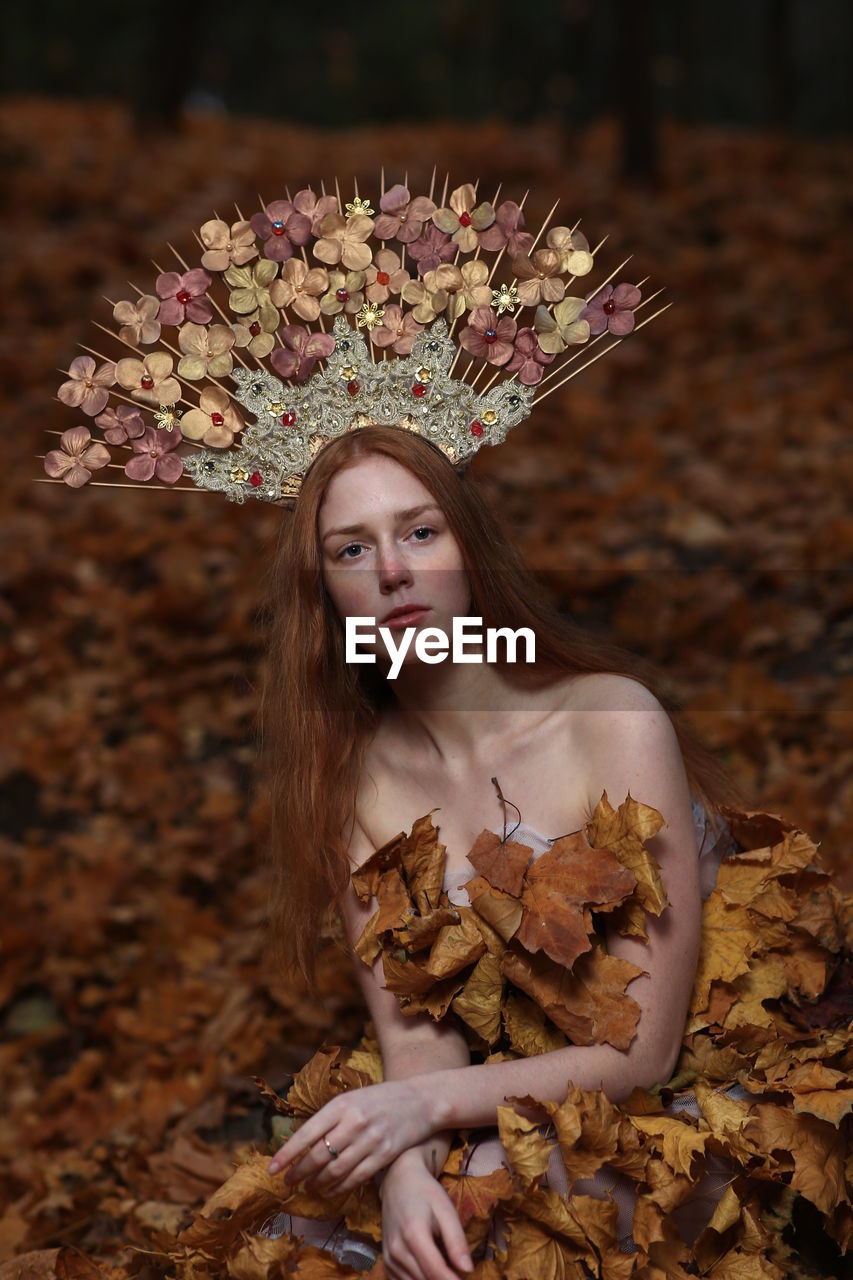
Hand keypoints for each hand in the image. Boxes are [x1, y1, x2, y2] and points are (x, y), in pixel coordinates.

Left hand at [266, 1079, 435, 1196]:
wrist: (420, 1099)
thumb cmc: (381, 1098)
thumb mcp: (353, 1098)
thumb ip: (330, 1117)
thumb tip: (303, 1141)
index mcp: (342, 1104)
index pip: (307, 1133)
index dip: (287, 1153)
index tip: (272, 1169)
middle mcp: (354, 1122)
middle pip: (319, 1155)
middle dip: (299, 1172)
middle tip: (289, 1182)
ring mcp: (370, 1139)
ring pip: (336, 1169)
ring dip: (318, 1183)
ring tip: (308, 1188)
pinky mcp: (384, 1155)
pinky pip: (356, 1177)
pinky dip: (339, 1188)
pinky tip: (330, 1191)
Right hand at [381, 1150, 473, 1279]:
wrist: (398, 1182)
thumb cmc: (425, 1193)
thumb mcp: (446, 1209)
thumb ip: (456, 1240)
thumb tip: (467, 1269)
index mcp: (413, 1233)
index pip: (435, 1272)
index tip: (467, 1278)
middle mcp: (396, 1250)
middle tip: (459, 1271)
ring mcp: (389, 1259)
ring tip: (446, 1267)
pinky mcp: (386, 1264)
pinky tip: (430, 1269)